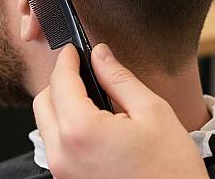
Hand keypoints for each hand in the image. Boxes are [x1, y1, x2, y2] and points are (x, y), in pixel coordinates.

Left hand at [33, 44, 207, 178]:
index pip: (60, 81)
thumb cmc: (171, 170)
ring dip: (60, 104)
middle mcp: (63, 156)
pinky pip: (56, 146)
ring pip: (46, 125)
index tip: (72, 49)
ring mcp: (63, 175)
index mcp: (81, 132)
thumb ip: (119, 78)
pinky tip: (92, 123)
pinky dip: (66, 127)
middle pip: (43, 102)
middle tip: (81, 70)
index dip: (66, 59)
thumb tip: (100, 55)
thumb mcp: (152, 112)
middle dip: (60, 81)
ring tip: (91, 97)